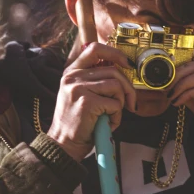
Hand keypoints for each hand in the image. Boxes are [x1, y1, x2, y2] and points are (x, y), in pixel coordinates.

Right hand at [48, 42, 136, 161]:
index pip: (95, 48)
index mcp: (71, 71)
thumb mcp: (80, 93)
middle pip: (113, 71)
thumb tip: (122, 69)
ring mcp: (79, 88)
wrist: (64, 144)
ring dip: (121, 104)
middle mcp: (73, 77)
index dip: (115, 53)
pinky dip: (117, 117)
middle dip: (127, 88)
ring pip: (116, 86)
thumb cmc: (78, 122)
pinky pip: (115, 104)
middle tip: (130, 103)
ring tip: (111, 116)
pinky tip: (106, 124)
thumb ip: (94, 80)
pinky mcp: (87, 102)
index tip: (127, 64)